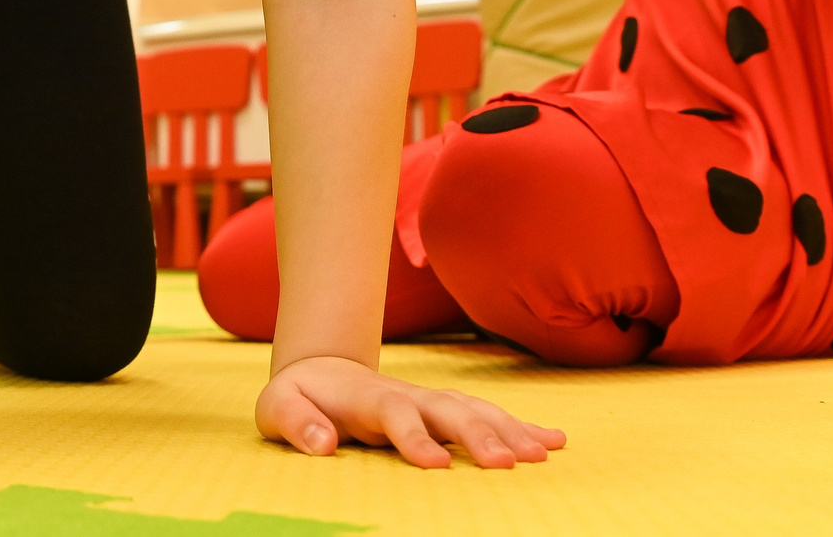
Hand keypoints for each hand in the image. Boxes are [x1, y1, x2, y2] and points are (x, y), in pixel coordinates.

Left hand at [256, 356, 563, 469]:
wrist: (321, 368)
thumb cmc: (298, 397)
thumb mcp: (277, 407)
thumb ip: (294, 421)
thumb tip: (322, 442)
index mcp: (367, 399)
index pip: (395, 414)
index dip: (415, 437)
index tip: (436, 465)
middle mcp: (407, 396)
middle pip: (448, 410)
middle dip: (478, 435)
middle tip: (508, 464)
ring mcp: (430, 400)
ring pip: (475, 410)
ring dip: (509, 429)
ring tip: (543, 454)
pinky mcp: (445, 410)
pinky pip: (488, 414)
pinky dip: (522, 426)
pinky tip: (555, 441)